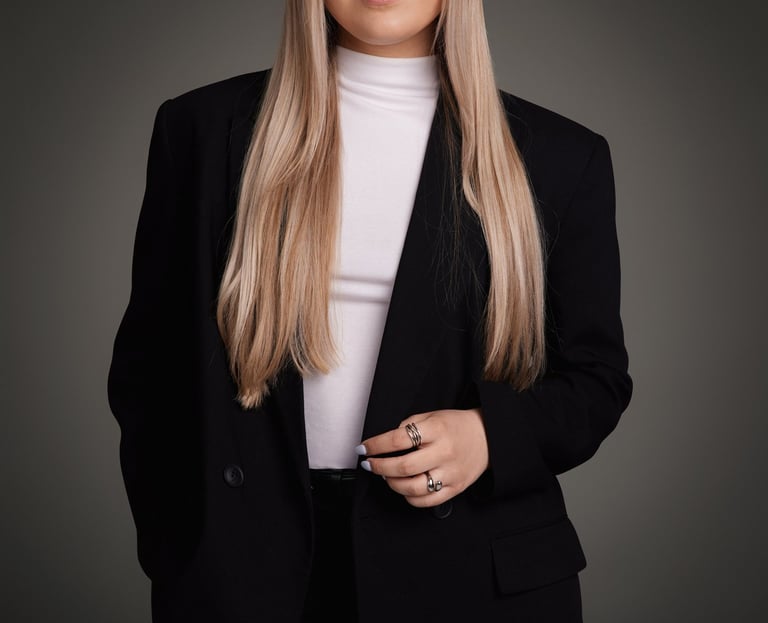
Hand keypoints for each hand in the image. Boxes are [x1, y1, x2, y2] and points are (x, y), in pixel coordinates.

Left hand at [356, 408, 488, 507]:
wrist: (488, 437)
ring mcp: (451, 473)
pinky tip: (404, 488)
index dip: (376, 445)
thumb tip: (386, 443)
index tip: (364, 448)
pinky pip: (427, 501)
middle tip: (370, 464)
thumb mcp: (432, 416)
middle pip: (403, 466)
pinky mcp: (456, 488)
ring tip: (387, 476)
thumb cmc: (456, 425)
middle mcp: (444, 452)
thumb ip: (409, 426)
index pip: (398, 439)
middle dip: (379, 467)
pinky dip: (409, 497)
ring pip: (413, 487)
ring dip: (392, 483)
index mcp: (437, 430)